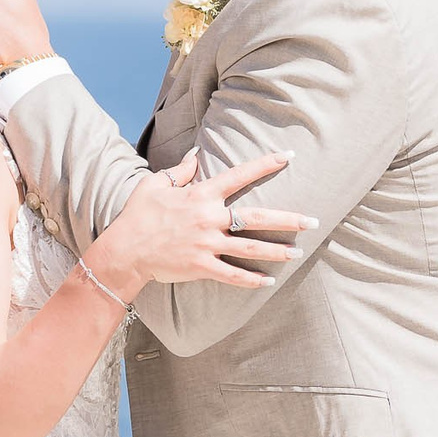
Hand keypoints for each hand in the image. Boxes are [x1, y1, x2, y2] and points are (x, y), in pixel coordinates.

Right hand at [85, 150, 313, 297]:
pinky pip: (232, 275)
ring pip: (251, 248)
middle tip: (312, 221)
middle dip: (288, 219)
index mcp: (201, 195)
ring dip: (277, 251)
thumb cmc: (138, 215)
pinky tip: (268, 280)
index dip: (266, 164)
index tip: (288, 157)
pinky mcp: (201, 267)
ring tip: (297, 252)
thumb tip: (196, 155)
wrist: (125, 250)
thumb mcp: (155, 185)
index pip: (240, 175)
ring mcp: (207, 245)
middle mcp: (209, 219)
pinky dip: (251, 279)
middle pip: (257, 217)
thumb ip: (180, 171)